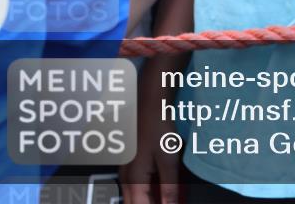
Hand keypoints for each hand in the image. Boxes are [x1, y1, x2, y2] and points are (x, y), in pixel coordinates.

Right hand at [121, 67, 183, 203]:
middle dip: (150, 203)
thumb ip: (169, 187)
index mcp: (134, 180)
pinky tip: (158, 182)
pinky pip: (134, 183)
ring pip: (134, 194)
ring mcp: (125, 168)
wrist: (149, 100)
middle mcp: (125, 177)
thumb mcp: (168, 159)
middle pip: (134, 203)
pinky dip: (146, 188)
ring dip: (148, 197)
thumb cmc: (157, 125)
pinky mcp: (129, 160)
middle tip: (166, 201)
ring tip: (164, 194)